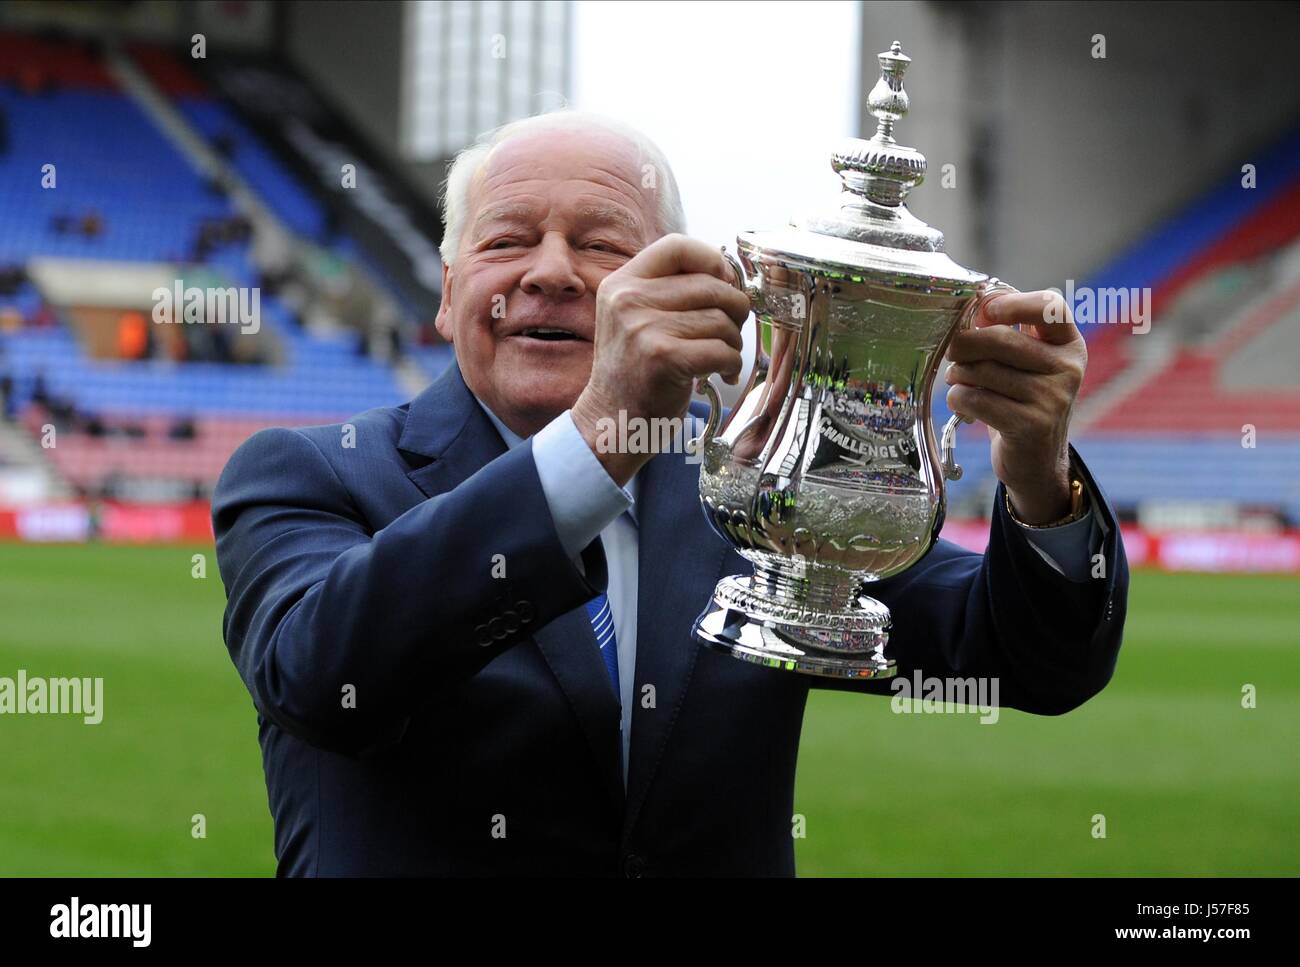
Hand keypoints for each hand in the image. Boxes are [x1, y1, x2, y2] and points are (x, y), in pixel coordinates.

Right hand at [571, 234, 749, 484]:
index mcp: (621, 283)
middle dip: (734, 308)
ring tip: (721, 357)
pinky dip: (731, 364)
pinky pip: (721, 349)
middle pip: (709, 285)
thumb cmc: (636, 369)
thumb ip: (669, 290)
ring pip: (720, 319)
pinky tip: (721, 373)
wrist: (613, 420)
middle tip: (731, 329)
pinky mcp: (663, 358)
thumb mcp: (635, 317)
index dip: (712, 259)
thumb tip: (727, 274)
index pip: (677, 246)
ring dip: (732, 342)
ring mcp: (643, 329)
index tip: (724, 282)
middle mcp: (628, 300)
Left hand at [943, 290, 1086, 524]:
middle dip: (965, 343)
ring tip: (959, 378)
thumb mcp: (1027, 362)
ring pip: (984, 371)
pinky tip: (962, 401)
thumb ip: (1008, 330)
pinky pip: (976, 399)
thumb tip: (974, 304)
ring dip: (959, 374)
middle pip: (1002, 340)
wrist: (1036, 458)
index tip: (986, 310)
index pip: (1051, 307)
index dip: (1014, 303)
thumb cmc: (1022, 399)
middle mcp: (1067, 369)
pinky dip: (959, 397)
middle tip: (951, 351)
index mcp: (1069, 344)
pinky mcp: (1031, 425)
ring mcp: (1053, 398)